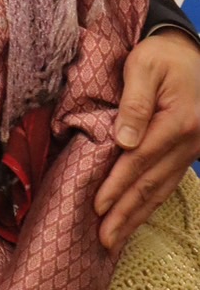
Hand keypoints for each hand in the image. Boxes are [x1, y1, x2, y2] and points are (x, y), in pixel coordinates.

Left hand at [95, 29, 199, 250]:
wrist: (187, 51)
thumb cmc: (161, 56)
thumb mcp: (144, 66)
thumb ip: (134, 102)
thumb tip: (123, 141)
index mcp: (178, 121)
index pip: (141, 160)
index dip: (118, 184)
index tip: (98, 206)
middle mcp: (189, 141)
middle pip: (151, 183)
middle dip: (126, 213)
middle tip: (104, 239)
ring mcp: (191, 150)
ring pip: (161, 189)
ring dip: (137, 215)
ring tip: (115, 237)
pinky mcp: (187, 152)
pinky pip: (167, 183)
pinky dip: (150, 203)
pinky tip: (136, 217)